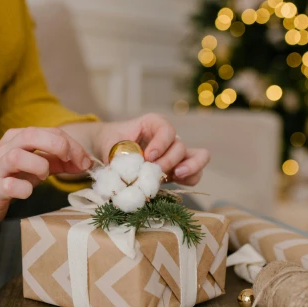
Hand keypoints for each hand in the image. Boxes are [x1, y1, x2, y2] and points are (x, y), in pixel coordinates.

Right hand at [0, 127, 91, 226]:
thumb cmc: (9, 178)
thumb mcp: (36, 166)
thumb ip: (59, 162)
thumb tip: (85, 162)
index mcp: (20, 138)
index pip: (50, 132)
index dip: (72, 145)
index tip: (85, 161)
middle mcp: (7, 148)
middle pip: (31, 135)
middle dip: (56, 145)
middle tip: (70, 161)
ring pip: (16, 156)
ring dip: (38, 165)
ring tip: (45, 177)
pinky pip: (7, 185)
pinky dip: (21, 188)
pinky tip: (28, 192)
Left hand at [93, 113, 209, 185]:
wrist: (110, 148)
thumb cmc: (111, 140)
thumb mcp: (108, 143)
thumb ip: (114, 155)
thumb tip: (121, 173)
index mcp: (154, 124)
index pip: (167, 130)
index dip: (161, 143)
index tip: (148, 157)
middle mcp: (169, 137)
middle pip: (180, 146)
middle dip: (169, 160)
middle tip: (155, 171)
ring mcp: (176, 153)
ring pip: (199, 156)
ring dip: (190, 167)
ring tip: (177, 176)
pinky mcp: (178, 168)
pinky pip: (195, 173)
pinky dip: (190, 179)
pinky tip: (176, 183)